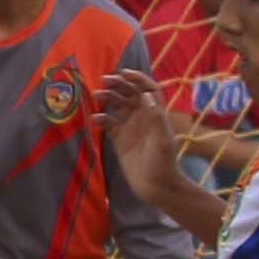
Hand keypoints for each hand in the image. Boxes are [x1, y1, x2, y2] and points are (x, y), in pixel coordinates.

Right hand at [100, 68, 190, 204]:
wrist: (156, 186)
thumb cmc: (163, 163)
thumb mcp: (162, 140)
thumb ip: (156, 117)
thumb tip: (145, 94)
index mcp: (155, 113)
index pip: (148, 89)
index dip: (138, 78)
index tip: (124, 73)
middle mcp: (143, 117)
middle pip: (130, 94)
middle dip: (118, 85)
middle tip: (104, 80)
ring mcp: (130, 127)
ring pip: (117, 106)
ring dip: (108, 98)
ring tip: (96, 95)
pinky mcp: (119, 139)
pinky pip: (108, 123)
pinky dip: (101, 118)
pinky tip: (95, 118)